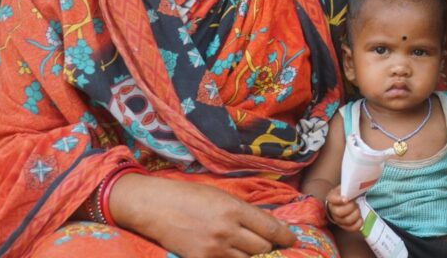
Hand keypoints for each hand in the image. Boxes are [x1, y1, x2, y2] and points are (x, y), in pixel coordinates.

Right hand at [110, 174, 296, 257]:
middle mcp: (228, 230)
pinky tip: (229, 253)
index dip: (286, 237)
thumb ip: (245, 211)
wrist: (154, 207)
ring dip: (251, 255)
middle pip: (262, 248)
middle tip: (267, 243)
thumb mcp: (221, 196)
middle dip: (268, 246)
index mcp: (235, 209)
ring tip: (246, 247)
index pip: (271, 228)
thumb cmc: (188, 196)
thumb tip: (269, 224)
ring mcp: (214, 248)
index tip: (292, 241)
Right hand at [324, 188, 362, 231]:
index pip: (332, 199)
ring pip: (346, 221)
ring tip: (358, 209)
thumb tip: (357, 186)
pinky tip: (361, 219)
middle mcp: (333, 210)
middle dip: (350, 208)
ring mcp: (338, 219)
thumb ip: (349, 187)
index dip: (339, 200)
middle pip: (339, 212)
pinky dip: (358, 224)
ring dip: (355, 215)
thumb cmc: (348, 193)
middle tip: (356, 203)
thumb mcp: (347, 187)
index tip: (347, 199)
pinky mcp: (345, 226)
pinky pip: (351, 228)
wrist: (347, 200)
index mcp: (332, 198)